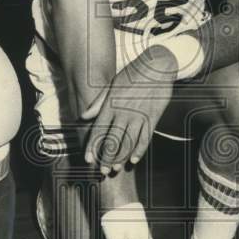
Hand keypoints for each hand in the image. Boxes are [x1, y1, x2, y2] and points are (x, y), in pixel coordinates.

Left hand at [81, 48, 177, 174]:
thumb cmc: (132, 75)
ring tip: (114, 168)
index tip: (88, 159)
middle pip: (113, 141)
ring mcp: (139, 116)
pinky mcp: (152, 118)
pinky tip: (134, 160)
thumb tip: (83, 115)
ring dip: (120, 157)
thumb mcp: (112, 85)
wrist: (156, 66)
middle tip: (101, 171)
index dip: (92, 146)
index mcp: (111, 105)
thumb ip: (98, 102)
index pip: (99, 130)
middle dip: (105, 158)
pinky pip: (145, 138)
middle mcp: (123, 113)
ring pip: (128, 142)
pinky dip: (139, 150)